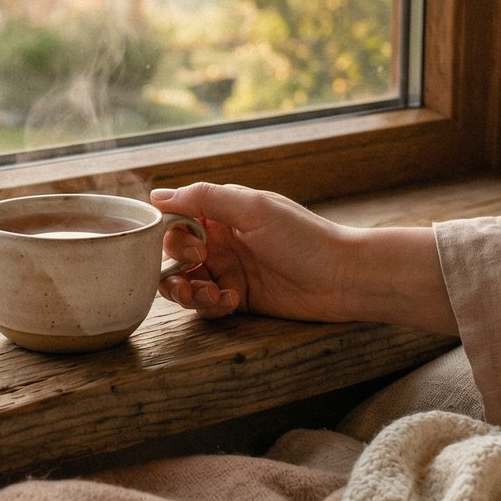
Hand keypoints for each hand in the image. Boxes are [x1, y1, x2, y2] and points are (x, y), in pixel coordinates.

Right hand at [151, 183, 456, 334]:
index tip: (188, 245)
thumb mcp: (254, 209)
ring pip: (184, 283)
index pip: (176, 220)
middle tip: (199, 267)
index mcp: (223, 212)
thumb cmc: (304, 238)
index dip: (171, 234)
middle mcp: (222, 240)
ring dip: (186, 291)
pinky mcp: (238, 299)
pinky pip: (206, 305)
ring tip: (206, 295)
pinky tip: (232, 300)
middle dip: (175, 266)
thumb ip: (205, 198)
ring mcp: (229, 270)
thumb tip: (157, 195)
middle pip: (173, 255)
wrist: (343, 278)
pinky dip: (210, 305)